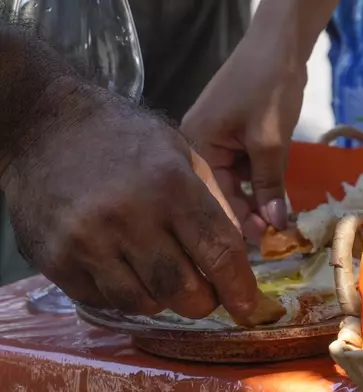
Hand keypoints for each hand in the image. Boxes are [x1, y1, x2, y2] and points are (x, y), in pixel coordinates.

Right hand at [1, 86, 258, 318]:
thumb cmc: (123, 136)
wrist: (45, 125)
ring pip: (144, 304)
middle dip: (204, 301)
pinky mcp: (56, 260)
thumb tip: (237, 254)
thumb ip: (214, 202)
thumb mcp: (182, 153)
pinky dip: (126, 294)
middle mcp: (130, 218)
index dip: (239, 286)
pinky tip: (128, 270)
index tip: (248, 306)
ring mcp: (88, 242)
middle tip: (206, 293)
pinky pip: (104, 301)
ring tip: (164, 276)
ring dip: (164, 300)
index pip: (218, 251)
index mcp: (170, 186)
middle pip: (183, 290)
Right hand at [181, 33, 307, 244]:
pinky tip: (276, 200)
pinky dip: (262, 181)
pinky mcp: (235, 136)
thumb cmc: (268, 87)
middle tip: (273, 240)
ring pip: (237, 182)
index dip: (237, 224)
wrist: (279, 44)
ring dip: (258, 200)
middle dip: (249, 214)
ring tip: (276, 226)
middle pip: (223, 192)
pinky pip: (246, 167)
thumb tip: (274, 226)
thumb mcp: (269, 140)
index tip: (259, 248)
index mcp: (195, 147)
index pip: (213, 197)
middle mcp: (199, 148)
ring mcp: (217, 141)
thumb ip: (269, 185)